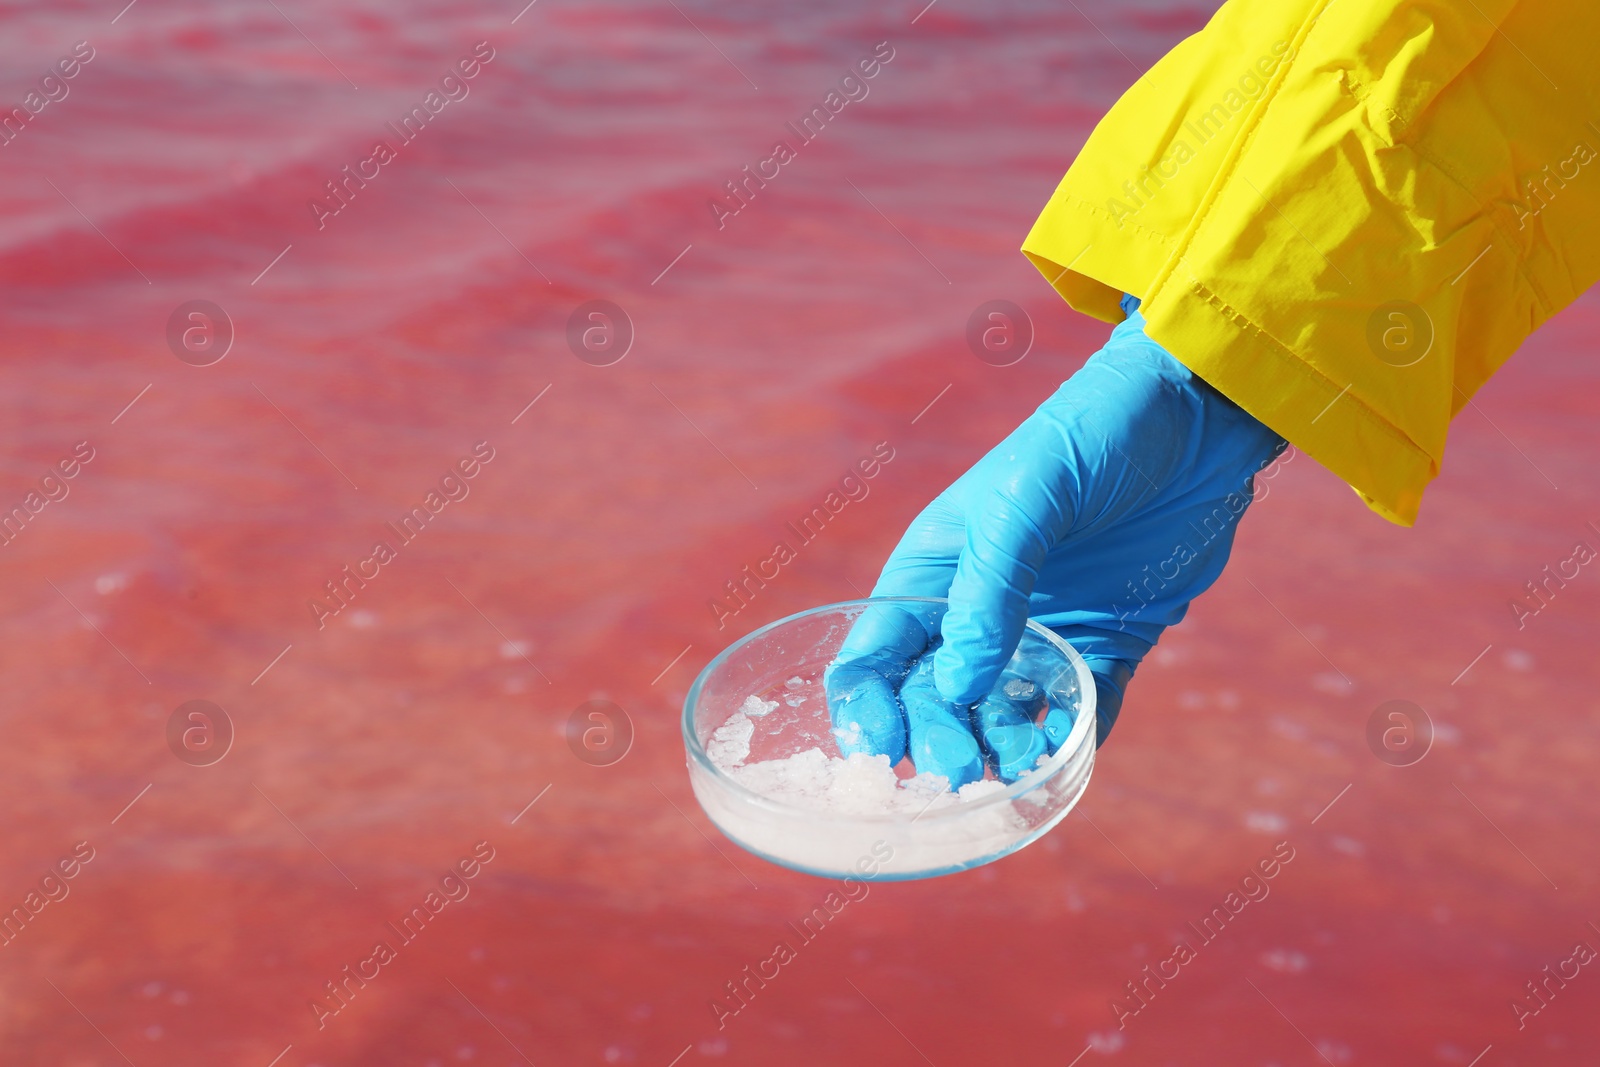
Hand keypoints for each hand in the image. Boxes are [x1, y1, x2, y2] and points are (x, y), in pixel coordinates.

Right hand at [826, 296, 1284, 788]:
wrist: (1198, 414)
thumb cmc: (1090, 434)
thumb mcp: (1024, 500)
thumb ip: (989, 590)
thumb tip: (958, 686)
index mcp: (932, 573)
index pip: (872, 658)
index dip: (865, 710)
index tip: (882, 750)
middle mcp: (976, 614)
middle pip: (933, 702)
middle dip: (938, 742)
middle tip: (962, 769)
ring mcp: (1043, 635)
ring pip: (1003, 719)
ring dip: (1003, 754)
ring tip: (1022, 773)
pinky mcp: (1109, 646)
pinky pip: (1082, 712)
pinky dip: (1074, 744)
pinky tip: (1070, 762)